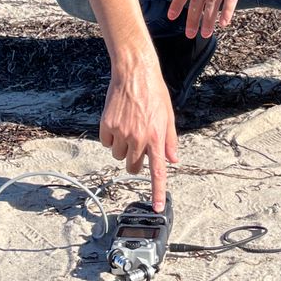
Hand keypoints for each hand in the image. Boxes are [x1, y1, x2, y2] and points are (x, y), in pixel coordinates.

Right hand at [99, 55, 177, 211]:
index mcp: (157, 137)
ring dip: (123, 147)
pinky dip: (110, 137)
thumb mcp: (169, 115)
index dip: (157, 192)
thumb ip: (170, 140)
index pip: (158, 172)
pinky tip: (117, 122)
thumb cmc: (154, 92)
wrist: (134, 71)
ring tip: (128, 126)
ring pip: (118, 156)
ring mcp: (122, 132)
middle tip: (138, 143)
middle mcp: (139, 137)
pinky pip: (106, 143)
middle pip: (133, 167)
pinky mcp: (107, 125)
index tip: (157, 208)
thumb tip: (173, 160)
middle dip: (135, 160)